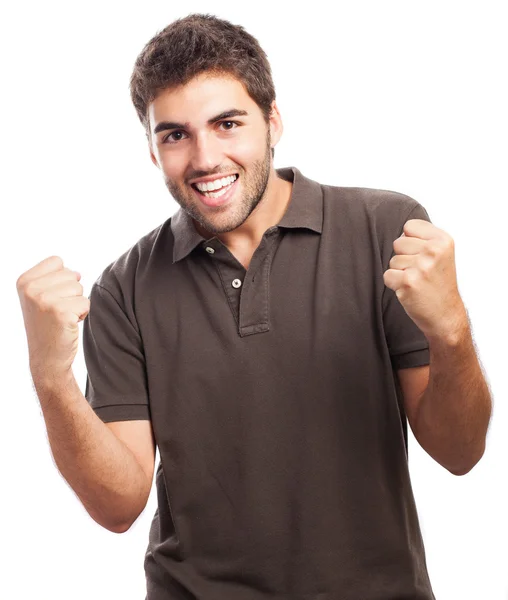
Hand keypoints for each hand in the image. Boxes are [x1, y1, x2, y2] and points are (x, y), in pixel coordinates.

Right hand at [16, 255, 89, 381]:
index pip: (57, 261)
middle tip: (57, 311)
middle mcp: (31, 289)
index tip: (51, 298)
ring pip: (79, 288)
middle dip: (71, 293)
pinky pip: (86, 303)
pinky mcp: (60, 312)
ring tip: (62, 317)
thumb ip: (56, 278)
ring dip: (77, 304)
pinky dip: (82, 314)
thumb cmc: (48, 325)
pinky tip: (68, 325)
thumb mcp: (41, 296)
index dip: (62, 279)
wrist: (47, 358)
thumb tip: (78, 273)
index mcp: (24, 281)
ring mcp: (44, 300)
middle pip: (71, 274)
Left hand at [383, 218, 467, 341]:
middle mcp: (434, 251)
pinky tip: (410, 290)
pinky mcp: (408, 282)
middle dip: (404, 257)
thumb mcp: (441, 254)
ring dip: (400, 272)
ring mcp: (421, 266)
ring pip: (392, 260)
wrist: (445, 314)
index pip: (409, 226)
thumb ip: (423, 238)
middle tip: (421, 272)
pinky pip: (387, 275)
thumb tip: (400, 232)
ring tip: (417, 282)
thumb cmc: (439, 283)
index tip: (424, 256)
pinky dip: (394, 284)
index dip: (411, 241)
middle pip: (398, 243)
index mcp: (443, 240)